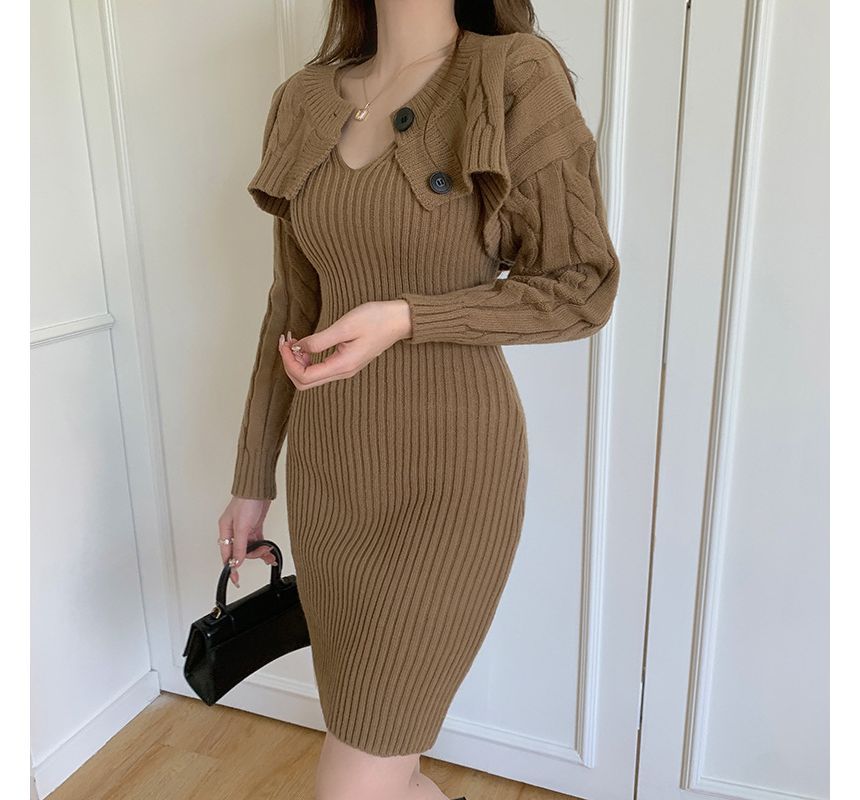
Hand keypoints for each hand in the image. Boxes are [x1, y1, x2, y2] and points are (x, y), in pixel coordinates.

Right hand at [217, 496, 277, 587]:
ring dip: (260, 552)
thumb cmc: (247, 501)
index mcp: (225, 530)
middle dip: (252, 556)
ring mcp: (244, 529)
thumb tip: (237, 561)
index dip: (231, 568)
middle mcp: (233, 531)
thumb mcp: (242, 526)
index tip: (236, 579)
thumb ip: (240, 545)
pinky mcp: (254, 526)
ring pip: (250, 548)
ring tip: (269, 553)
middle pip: (240, 552)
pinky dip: (263, 547)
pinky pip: (258, 541)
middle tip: (262, 555)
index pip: (227, 555)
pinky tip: (269, 550)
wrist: (259, 488)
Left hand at [279, 299, 412, 389]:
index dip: (288, 362)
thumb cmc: (376, 320)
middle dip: (289, 364)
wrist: (399, 320)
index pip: (304, 377)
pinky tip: (305, 345)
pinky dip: (307, 359)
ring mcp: (345, 369)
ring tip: (293, 341)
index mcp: (342, 365)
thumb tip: (298, 348)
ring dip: (297, 362)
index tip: (286, 342)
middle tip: (286, 342)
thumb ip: (319, 340)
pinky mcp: (346, 362)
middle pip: (304, 382)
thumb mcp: (345, 326)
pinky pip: (319, 369)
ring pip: (311, 377)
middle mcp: (342, 372)